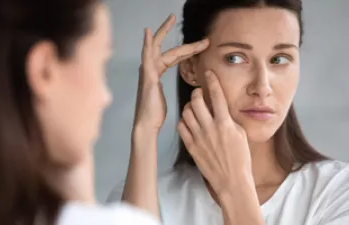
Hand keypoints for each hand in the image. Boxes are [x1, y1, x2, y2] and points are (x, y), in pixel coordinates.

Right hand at [133, 14, 208, 133]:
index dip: (187, 49)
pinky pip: (147, 56)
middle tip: (173, 17)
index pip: (173, 56)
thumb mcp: (169, 98)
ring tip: (169, 19)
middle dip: (168, 31)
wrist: (147, 125)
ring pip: (154, 47)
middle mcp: (150, 70)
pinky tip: (148, 33)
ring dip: (162, 32)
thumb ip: (177, 90)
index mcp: (156, 74)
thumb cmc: (156, 114)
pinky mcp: (146, 77)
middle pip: (161, 46)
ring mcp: (146, 72)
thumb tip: (194, 90)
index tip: (201, 44)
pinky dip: (146, 44)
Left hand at [177, 71, 253, 195]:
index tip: (208, 73)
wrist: (232, 181)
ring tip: (194, 108)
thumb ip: (229, 119)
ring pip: (186, 112)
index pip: (216, 95)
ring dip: (189, 106)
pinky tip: (190, 122)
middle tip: (199, 93)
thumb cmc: (240, 158)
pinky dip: (184, 121)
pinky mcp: (191, 146)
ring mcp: (198, 137)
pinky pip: (181, 127)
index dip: (212, 80)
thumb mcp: (240, 134)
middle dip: (196, 92)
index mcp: (225, 123)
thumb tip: (220, 108)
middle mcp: (210, 128)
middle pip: (196, 100)